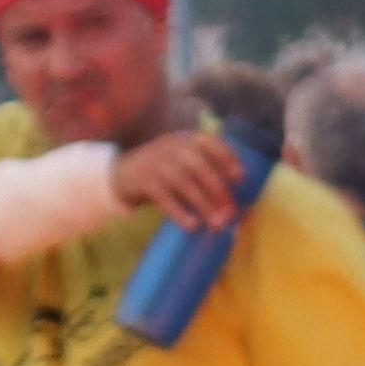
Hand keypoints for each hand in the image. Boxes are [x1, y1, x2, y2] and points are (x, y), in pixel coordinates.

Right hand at [115, 126, 246, 227]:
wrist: (124, 174)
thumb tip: (238, 210)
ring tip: (217, 224)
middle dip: (218, 189)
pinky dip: (180, 212)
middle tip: (231, 212)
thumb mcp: (185, 165)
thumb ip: (208, 178)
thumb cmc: (166, 173)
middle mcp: (172, 147)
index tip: (240, 177)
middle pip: (199, 164)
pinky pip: (164, 197)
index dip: (227, 157)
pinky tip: (193, 225)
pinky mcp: (143, 181)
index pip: (210, 141)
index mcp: (186, 140)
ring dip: (203, 204)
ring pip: (184, 181)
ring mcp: (156, 162)